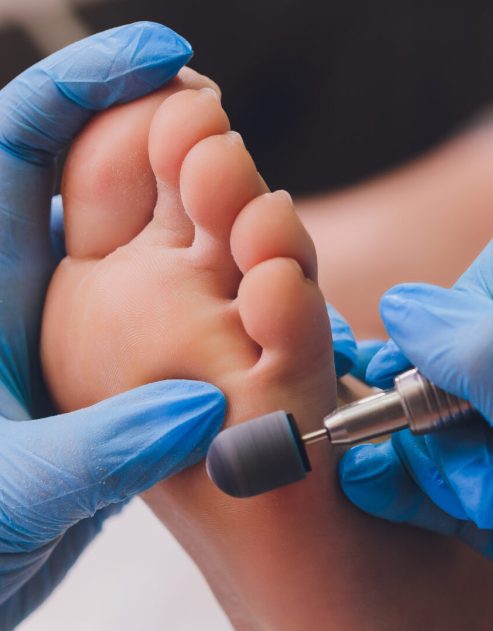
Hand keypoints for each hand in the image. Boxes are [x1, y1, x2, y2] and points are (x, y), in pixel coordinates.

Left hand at [0, 23, 226, 630]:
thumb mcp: (15, 499)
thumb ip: (104, 450)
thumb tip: (201, 405)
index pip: (15, 151)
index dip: (82, 88)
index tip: (166, 63)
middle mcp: (22, 306)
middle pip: (86, 181)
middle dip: (157, 137)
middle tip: (230, 128)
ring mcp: (69, 346)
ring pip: (138, 250)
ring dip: (197, 216)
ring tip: (261, 206)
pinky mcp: (110, 389)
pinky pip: (170, 318)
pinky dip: (214, 294)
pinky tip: (259, 294)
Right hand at [340, 213, 492, 630]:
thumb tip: (411, 307)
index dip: (480, 300)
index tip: (452, 365)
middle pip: (474, 344)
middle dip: (449, 398)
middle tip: (471, 461)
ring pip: (448, 415)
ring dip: (437, 455)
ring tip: (482, 509)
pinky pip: (444, 480)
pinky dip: (414, 487)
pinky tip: (394, 499)